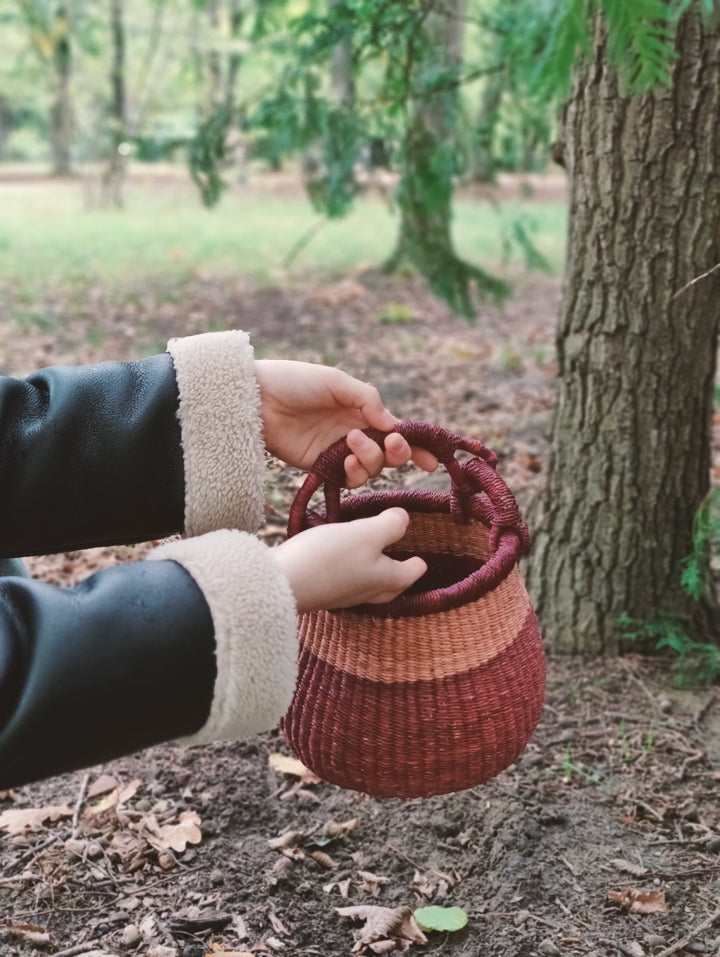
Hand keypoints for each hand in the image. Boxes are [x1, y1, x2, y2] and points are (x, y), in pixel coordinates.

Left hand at [254, 359, 436, 486]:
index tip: (432, 458)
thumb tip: (394, 425)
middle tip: (393, 443)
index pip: (396, 430)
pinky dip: (355, 473)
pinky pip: (349, 479)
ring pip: (372, 468)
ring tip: (353, 441)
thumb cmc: (294, 382)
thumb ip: (368, 400)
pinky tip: (347, 461)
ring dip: (372, 458)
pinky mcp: (321, 467)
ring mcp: (338, 452)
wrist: (255, 398)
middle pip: (390, 454)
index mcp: (361, 410)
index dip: (416, 445)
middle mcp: (354, 433)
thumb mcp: (336, 381)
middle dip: (398, 452)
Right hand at [273, 508, 426, 611]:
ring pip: (368, 585)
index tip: (421, 556)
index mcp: (387, 580)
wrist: (280, 584)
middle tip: (402, 560)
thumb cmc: (329, 558)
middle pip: (392, 585)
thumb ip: (390, 525)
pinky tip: (339, 560)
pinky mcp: (322, 592)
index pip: (413, 572)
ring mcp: (343, 596)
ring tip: (372, 556)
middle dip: (399, 572)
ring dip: (373, 571)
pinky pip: (344, 582)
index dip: (418, 561)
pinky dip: (349, 571)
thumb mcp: (366, 533)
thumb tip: (405, 519)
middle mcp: (368, 593)